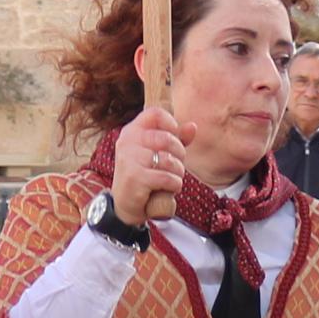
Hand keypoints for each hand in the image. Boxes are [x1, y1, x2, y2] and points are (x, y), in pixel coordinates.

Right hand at [109, 107, 188, 223]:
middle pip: (167, 138)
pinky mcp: (134, 178)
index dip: (172, 125)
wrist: (126, 204)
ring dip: (178, 173)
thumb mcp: (160, 153)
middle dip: (180, 154)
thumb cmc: (146, 175)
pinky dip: (173, 185)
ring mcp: (128, 160)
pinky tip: (167, 189)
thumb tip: (192, 126)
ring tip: (171, 179)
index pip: (156, 113)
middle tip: (176, 166)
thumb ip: (176, 139)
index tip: (174, 140)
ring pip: (169, 160)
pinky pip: (166, 178)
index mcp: (132, 131)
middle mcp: (127, 142)